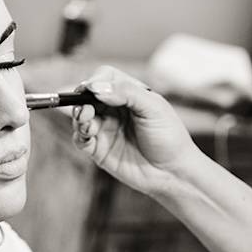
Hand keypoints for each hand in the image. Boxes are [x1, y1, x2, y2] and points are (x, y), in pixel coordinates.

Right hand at [71, 65, 201, 198]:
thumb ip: (127, 93)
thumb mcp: (154, 108)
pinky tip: (87, 136)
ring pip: (81, 118)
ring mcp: (106, 130)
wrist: (172, 173)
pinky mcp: (99, 151)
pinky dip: (79, 136)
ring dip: (79, 118)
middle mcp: (114, 110)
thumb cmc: (169, 137)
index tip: (93, 90)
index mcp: (129, 94)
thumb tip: (97, 87)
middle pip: (88, 97)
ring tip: (88, 124)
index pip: (105, 78)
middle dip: (82, 100)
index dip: (95, 81)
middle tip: (86, 110)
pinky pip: (81, 140)